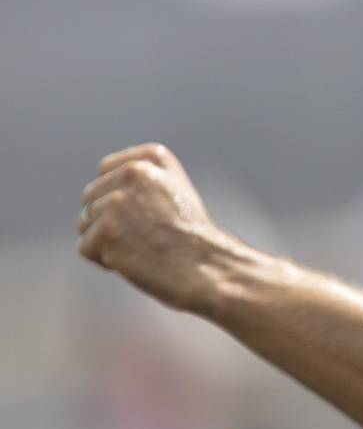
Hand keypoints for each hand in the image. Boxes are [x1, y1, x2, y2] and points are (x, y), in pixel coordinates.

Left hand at [77, 144, 232, 312]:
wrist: (211, 270)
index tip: (151, 214)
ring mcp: (117, 203)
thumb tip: (96, 192)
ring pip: (85, 223)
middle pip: (91, 198)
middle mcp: (133, 173)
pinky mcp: (107, 232)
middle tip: (148, 237)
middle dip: (110, 221)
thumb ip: (139, 180)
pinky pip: (85, 248)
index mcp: (151, 158)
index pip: (106, 171)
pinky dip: (104, 261)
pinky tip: (134, 262)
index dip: (120, 198)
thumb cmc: (193, 239)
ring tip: (143, 249)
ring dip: (107, 242)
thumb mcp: (174, 192)